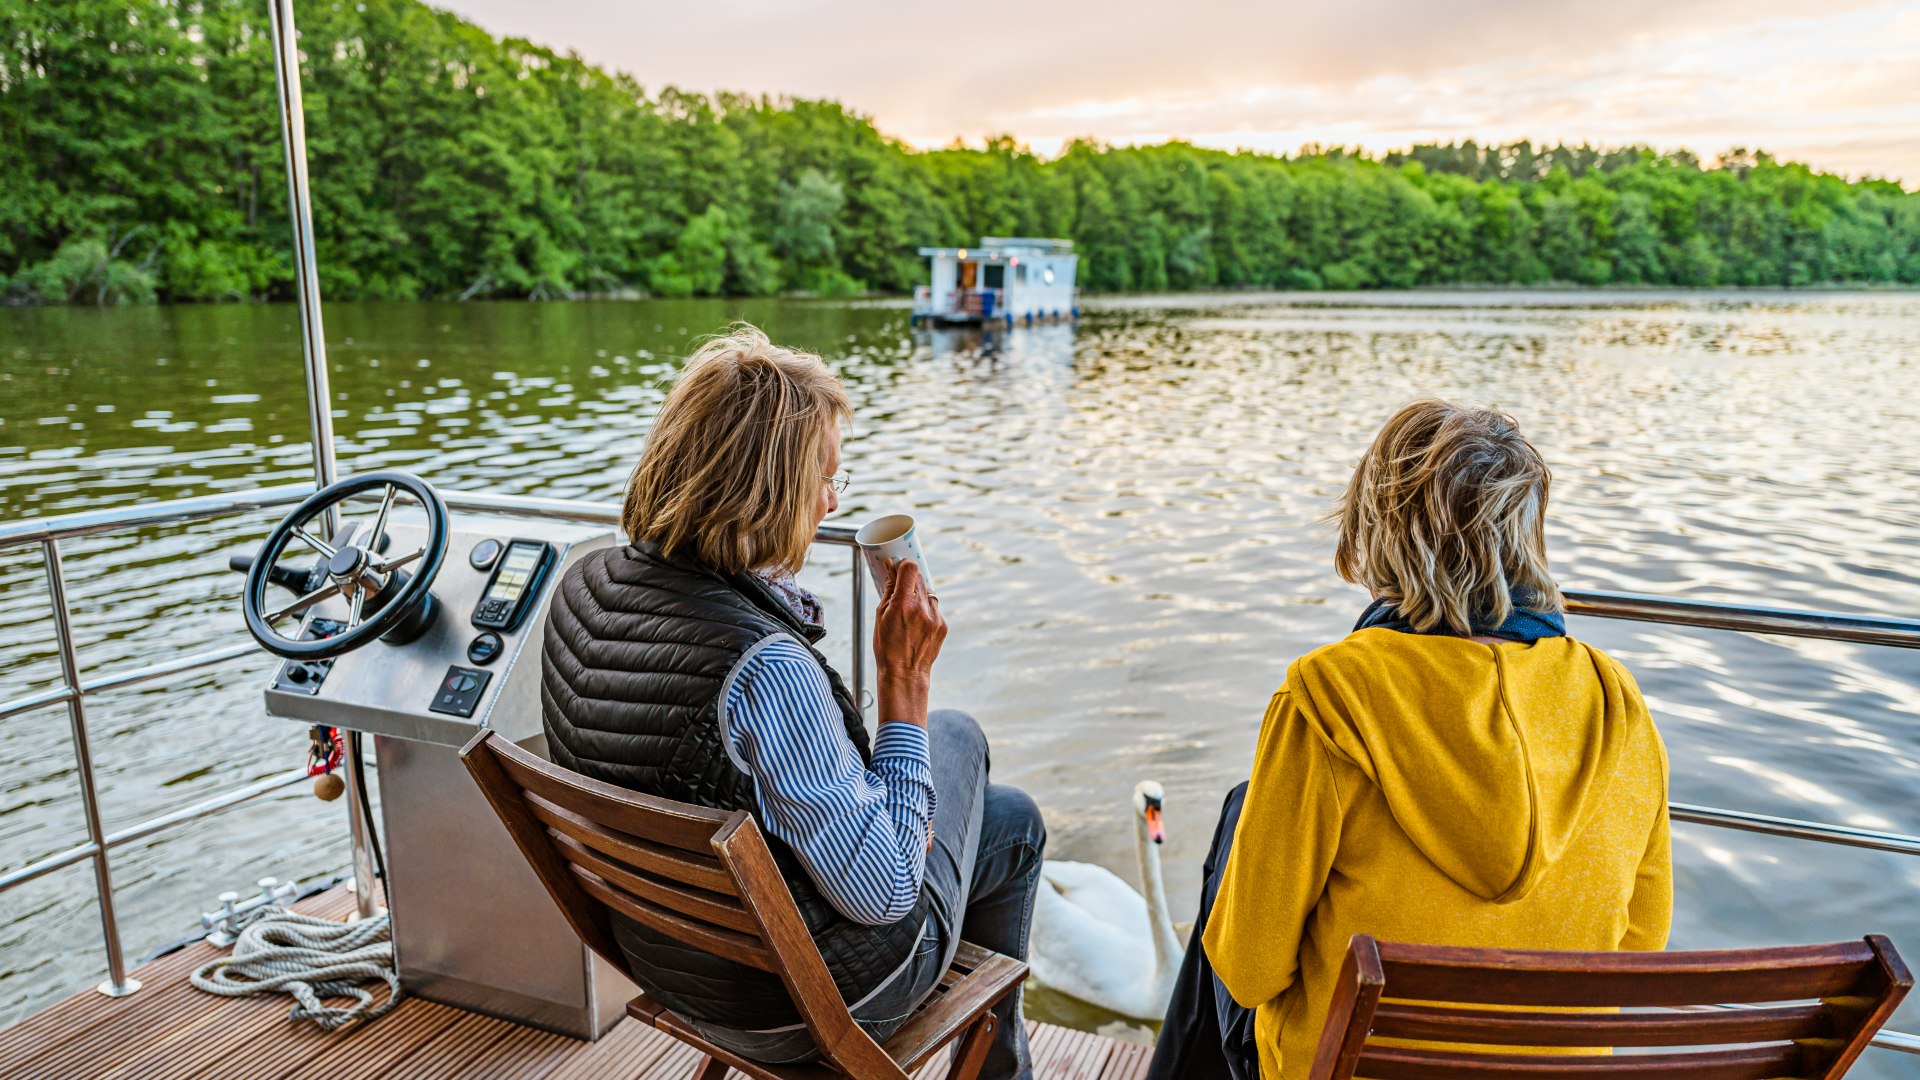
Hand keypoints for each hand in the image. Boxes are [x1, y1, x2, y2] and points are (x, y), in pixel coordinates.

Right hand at [873, 559, 945, 724]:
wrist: (904, 674)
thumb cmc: (887, 646)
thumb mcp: (880, 616)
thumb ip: (888, 589)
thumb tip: (890, 568)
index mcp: (903, 604)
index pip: (910, 568)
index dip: (904, 565)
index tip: (898, 568)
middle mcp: (922, 608)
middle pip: (920, 577)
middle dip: (910, 579)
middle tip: (901, 586)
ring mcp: (935, 617)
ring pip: (929, 592)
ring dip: (919, 594)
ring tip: (908, 610)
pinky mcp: (943, 625)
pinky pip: (934, 608)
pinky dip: (926, 610)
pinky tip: (916, 624)